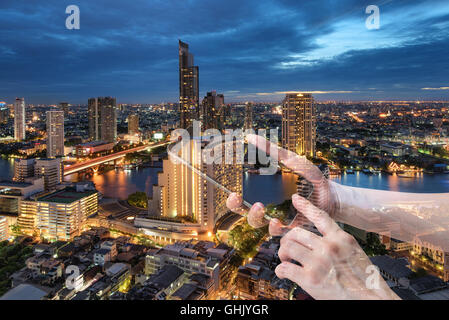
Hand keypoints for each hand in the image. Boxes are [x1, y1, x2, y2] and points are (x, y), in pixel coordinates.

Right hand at [229, 134, 337, 228]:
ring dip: (254, 216)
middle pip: (243, 211)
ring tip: (259, 206)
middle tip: (237, 197)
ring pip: (256, 223)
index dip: (233, 199)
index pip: (243, 196)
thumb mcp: (296, 162)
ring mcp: (277, 217)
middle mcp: (267, 206)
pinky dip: (273, 227)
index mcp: (265, 192)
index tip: (233, 191)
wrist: (332, 197)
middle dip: (236, 207)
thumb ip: (276, 152)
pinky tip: (276, 220)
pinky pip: (275, 231)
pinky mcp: (288, 227)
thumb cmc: (312, 178)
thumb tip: (251, 137)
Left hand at [275, 194, 399, 299]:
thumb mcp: (355, 254)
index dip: (305, 206)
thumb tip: (318, 243)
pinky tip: (284, 273)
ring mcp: (319, 262)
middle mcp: (329, 246)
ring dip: (283, 254)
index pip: (320, 216)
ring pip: (288, 247)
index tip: (295, 198)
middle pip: (296, 233)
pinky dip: (281, 270)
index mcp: (342, 239)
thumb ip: (338, 245)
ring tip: (286, 260)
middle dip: (287, 240)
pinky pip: (285, 268)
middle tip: (287, 250)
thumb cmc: (366, 282)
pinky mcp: (310, 278)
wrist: (373, 301)